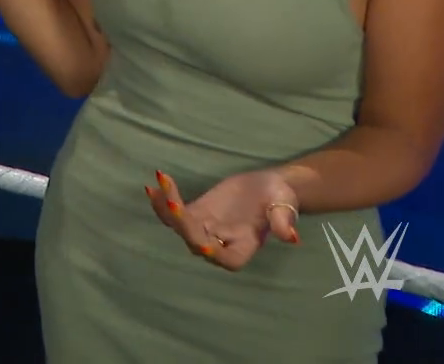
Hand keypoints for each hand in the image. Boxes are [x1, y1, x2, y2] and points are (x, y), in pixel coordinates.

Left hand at [146, 168, 300, 270]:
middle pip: (196, 241)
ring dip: (167, 209)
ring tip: (159, 187)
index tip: (204, 245)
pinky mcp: (195, 213)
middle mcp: (220, 242)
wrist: (268, 187)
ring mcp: (205, 229)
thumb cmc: (281, 198)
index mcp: (244, 247)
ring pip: (180, 227)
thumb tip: (291, 237)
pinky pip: (174, 212)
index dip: (215, 254)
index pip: (227, 259)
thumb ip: (283, 221)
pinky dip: (161, 201)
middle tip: (174, 204)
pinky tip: (152, 185)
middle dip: (184, 225)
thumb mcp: (285, 206)